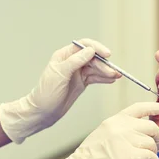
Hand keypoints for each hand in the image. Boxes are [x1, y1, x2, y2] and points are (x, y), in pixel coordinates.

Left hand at [0, 39, 120, 143]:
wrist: (42, 112)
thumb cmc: (46, 93)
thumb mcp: (59, 75)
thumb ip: (75, 62)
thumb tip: (90, 50)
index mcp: (64, 56)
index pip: (84, 46)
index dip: (96, 48)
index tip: (107, 54)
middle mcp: (72, 62)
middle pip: (92, 58)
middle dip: (103, 64)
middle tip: (113, 72)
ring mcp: (77, 73)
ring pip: (95, 68)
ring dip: (106, 72)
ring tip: (116, 76)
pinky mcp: (81, 83)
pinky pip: (95, 78)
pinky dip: (104, 78)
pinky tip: (111, 80)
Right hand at [21, 102, 158, 158]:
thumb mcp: (102, 135)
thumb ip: (119, 129)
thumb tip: (138, 132)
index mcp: (113, 120)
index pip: (138, 108)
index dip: (154, 108)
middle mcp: (119, 127)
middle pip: (151, 126)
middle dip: (157, 137)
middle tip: (154, 146)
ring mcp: (123, 140)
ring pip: (151, 143)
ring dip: (153, 152)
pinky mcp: (127, 156)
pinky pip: (150, 156)